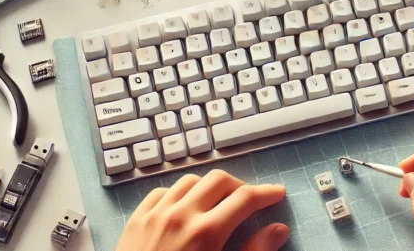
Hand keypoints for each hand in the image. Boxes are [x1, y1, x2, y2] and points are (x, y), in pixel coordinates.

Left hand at [116, 169, 289, 250]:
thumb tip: (277, 231)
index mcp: (206, 233)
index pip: (245, 199)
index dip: (266, 194)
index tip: (276, 194)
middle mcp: (180, 215)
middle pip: (219, 180)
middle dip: (239, 186)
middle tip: (248, 200)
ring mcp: (155, 215)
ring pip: (190, 181)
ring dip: (208, 188)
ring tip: (217, 203)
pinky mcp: (136, 220)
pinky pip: (161, 192)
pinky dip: (178, 194)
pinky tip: (184, 208)